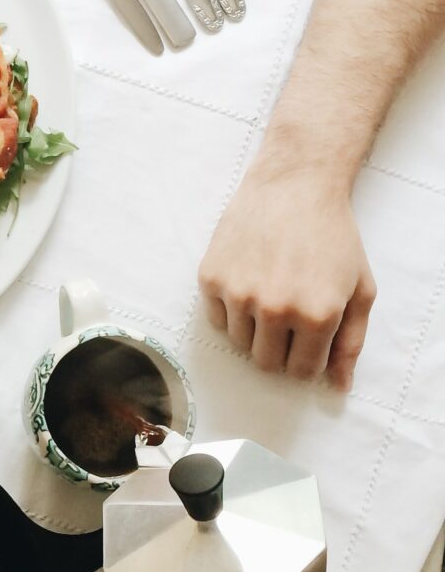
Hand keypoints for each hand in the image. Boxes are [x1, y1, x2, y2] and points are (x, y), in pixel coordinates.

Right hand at [198, 160, 376, 390]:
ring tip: (268, 294)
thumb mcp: (359, 289)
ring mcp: (239, 294)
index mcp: (317, 316)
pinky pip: (215, 319)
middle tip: (286, 319)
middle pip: (265, 363)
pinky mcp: (212, 279)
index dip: (305, 358)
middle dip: (278, 349)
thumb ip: (351, 343)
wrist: (293, 185)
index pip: (301, 371)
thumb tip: (338, 386)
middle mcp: (275, 310)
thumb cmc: (331, 236)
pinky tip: (248, 280)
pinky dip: (229, 310)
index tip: (306, 339)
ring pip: (238, 343)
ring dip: (253, 329)